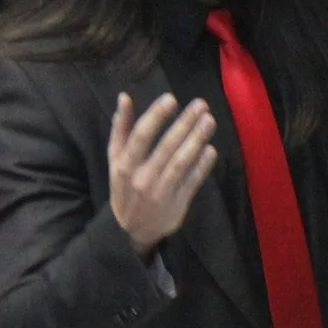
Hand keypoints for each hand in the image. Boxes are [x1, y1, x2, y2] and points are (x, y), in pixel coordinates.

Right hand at [108, 91, 216, 259]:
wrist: (129, 230)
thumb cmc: (124, 186)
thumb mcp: (115, 159)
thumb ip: (120, 129)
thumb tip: (125, 97)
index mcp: (125, 164)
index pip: (142, 136)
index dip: (156, 117)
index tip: (171, 99)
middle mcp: (142, 177)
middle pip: (166, 147)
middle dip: (184, 124)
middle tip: (201, 105)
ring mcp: (161, 192)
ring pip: (181, 163)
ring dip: (197, 140)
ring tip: (209, 121)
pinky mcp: (178, 204)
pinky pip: (192, 182)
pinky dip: (202, 166)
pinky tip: (211, 149)